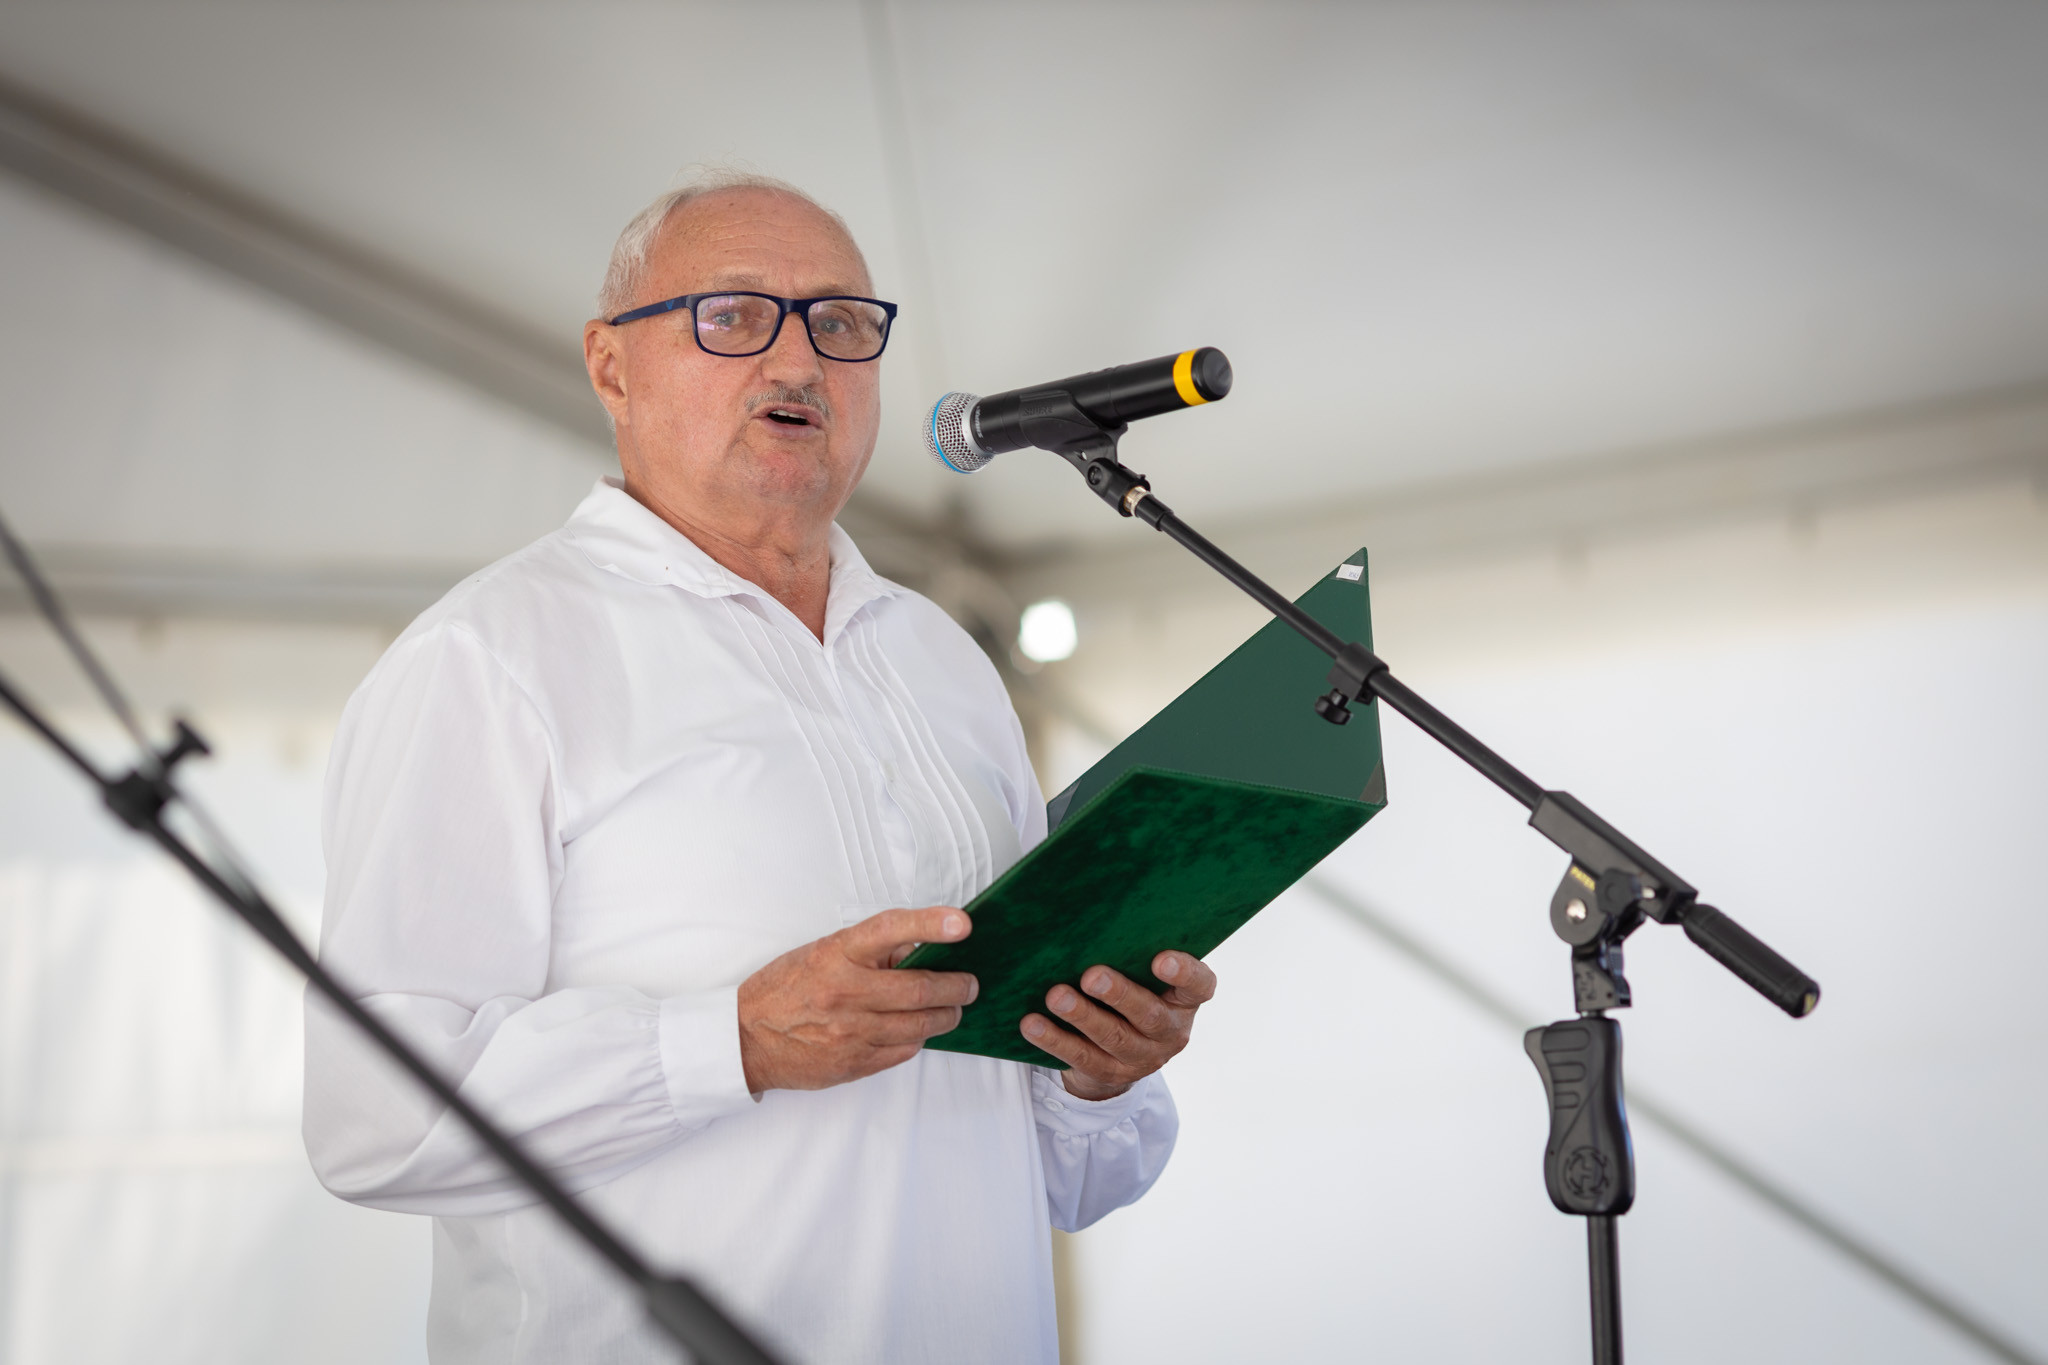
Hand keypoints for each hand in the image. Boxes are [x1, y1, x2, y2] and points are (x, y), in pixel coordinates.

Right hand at [737, 907, 977, 1091]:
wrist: (745, 1039)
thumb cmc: (785, 989)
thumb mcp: (821, 953)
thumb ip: (868, 951)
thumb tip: (916, 950)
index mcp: (836, 955)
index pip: (890, 930)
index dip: (930, 924)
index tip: (963, 923)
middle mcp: (845, 993)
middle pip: (920, 990)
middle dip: (956, 986)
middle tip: (970, 983)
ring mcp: (850, 1032)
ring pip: (919, 1025)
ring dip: (946, 1015)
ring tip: (953, 1007)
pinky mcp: (853, 1063)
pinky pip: (903, 1050)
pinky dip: (918, 1038)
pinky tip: (918, 1029)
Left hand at [1019, 951, 1217, 1100]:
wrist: (1119, 1053)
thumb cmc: (1130, 992)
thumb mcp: (1141, 975)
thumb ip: (1132, 953)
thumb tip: (1090, 914)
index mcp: (1184, 1000)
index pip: (1199, 985)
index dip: (1185, 973)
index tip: (1160, 959)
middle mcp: (1170, 1031)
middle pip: (1149, 1015)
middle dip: (1119, 994)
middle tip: (1091, 976)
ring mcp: (1142, 1058)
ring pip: (1113, 1038)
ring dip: (1082, 1016)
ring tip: (1055, 996)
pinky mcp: (1110, 1074)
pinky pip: (1082, 1058)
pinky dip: (1055, 1040)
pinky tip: (1032, 1024)